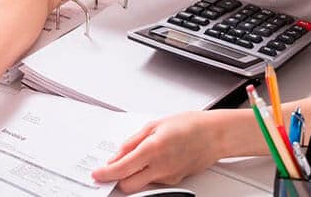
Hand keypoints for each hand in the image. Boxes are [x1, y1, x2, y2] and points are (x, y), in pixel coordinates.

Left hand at [92, 111, 222, 193]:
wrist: (214, 135)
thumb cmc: (188, 125)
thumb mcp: (153, 125)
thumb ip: (132, 142)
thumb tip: (116, 155)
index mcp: (152, 150)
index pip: (121, 169)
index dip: (105, 174)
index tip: (97, 174)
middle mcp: (160, 167)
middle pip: (128, 185)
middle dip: (118, 179)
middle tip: (112, 168)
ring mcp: (169, 177)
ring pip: (142, 184)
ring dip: (134, 175)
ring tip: (139, 156)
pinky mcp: (175, 180)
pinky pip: (155, 180)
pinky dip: (148, 173)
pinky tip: (154, 158)